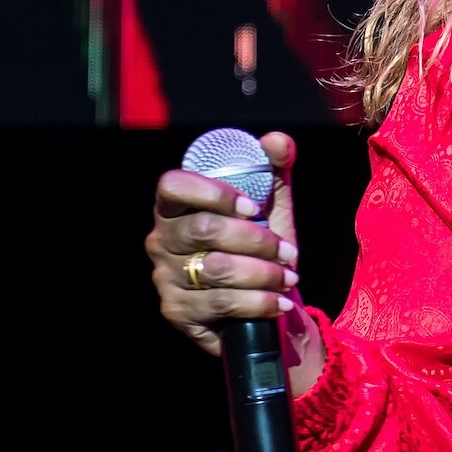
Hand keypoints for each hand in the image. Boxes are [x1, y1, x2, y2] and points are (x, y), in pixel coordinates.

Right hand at [148, 131, 301, 355]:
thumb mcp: (272, 205)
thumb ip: (274, 169)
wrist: (267, 304)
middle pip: (204, 229)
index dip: (213, 192)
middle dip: (256, 240)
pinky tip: (279, 301)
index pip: (173, 185)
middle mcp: (161, 240)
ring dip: (263, 272)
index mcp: (177, 207)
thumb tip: (276, 140)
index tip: (252, 207)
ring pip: (216, 268)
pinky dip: (259, 301)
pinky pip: (221, 302)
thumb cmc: (262, 248)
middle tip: (288, 251)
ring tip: (289, 277)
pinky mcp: (177, 310)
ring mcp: (165, 277)